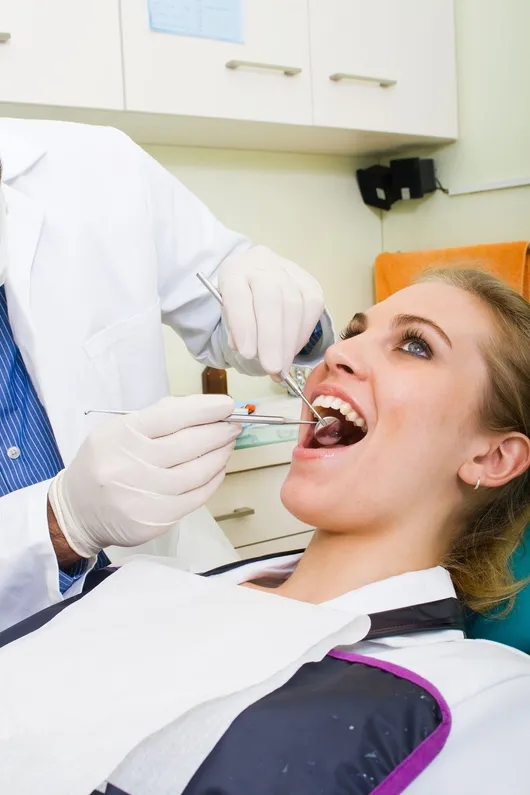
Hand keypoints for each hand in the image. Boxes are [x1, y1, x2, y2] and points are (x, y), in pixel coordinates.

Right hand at [48, 395, 238, 558]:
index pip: (170, 416)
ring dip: (219, 456)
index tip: (227, 405)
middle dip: (218, 432)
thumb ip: (157, 419)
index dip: (204, 409)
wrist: (77, 511)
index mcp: (121, 436)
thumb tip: (202, 410)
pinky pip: (195, 497)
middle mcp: (130, 466)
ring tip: (227, 445)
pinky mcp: (155, 520)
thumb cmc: (104, 464)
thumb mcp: (117, 432)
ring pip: (197, 472)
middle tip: (233, 425)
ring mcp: (143, 496)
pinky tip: (217, 469)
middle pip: (188, 444)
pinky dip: (212, 481)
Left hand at [218, 245, 324, 374]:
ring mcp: (289, 271)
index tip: (247, 354)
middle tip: (272, 368)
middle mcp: (262, 265)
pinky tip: (293, 350)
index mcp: (234, 271)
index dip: (243, 325)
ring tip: (281, 367)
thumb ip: (235, 331)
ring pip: (294, 306)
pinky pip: (311, 308)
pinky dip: (303, 334)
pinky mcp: (310, 282)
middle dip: (272, 340)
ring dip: (289, 343)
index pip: (238, 295)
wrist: (259, 276)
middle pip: (271, 301)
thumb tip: (251, 352)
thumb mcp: (228, 313)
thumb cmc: (242, 301)